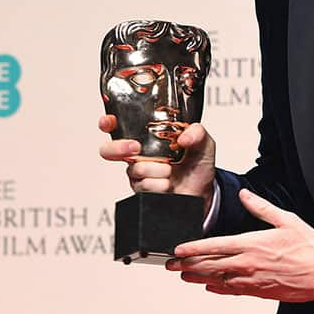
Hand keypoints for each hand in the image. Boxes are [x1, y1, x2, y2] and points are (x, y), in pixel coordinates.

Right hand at [98, 115, 216, 204]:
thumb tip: (184, 137)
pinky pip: (144, 185)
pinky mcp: (141, 190)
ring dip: (158, 169)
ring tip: (171, 169)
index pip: (121, 126)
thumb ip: (198, 133)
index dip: (108, 122)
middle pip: (109, 150)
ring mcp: (138, 173)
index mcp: (149, 137)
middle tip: (136, 148)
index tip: (109, 121)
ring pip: (136, 168)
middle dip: (119, 148)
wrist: (203, 193)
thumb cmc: (198, 165)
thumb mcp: (204, 143)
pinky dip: (161, 184)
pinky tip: (169, 183)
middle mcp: (139, 154)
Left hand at [166, 189, 313, 301]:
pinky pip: (232, 291)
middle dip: (187, 265)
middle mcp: (248, 264)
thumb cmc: (309, 247)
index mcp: (252, 244)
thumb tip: (245, 194)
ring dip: (198, 277)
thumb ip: (261, 207)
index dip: (193, 248)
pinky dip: (218, 288)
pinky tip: (210, 287)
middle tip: (171, 264)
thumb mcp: (286, 219)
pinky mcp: (259, 291)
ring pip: (217, 280)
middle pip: (210, 265)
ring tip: (183, 276)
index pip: (215, 246)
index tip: (178, 249)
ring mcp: (252, 280)